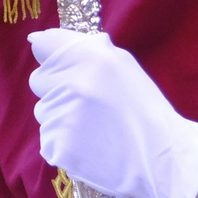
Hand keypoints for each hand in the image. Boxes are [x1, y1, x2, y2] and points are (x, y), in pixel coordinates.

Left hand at [29, 29, 197, 197]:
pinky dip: (63, 143)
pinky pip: (48, 138)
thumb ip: (81, 48)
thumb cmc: (143, 108)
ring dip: (60, 117)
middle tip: (88, 104)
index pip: (43, 45)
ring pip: (43, 111)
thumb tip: (35, 40)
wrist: (162, 158)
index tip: (64, 68)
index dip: (52, 58)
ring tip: (92, 127)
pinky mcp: (58, 145)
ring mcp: (63, 115)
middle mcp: (72, 82)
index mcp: (90, 56)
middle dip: (57, 89)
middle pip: (39, 80)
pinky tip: (89, 146)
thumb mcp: (121, 64)